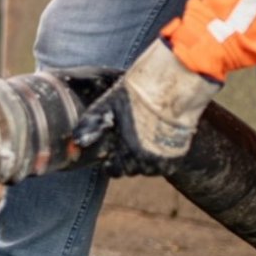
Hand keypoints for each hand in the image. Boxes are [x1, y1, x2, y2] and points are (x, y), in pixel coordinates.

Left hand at [69, 40, 219, 176]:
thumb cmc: (137, 93)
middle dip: (126, 161)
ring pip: (150, 169)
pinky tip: (155, 142)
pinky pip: (166, 165)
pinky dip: (159, 158)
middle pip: (133, 170)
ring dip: (143, 161)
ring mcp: (165, 157)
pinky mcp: (179, 152)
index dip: (110, 165)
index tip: (110, 158)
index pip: (115, 171)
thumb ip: (91, 125)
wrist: (171, 84)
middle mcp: (147, 159)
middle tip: (126, 146)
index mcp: (127, 150)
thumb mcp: (107, 106)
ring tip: (140, 143)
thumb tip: (76, 143)